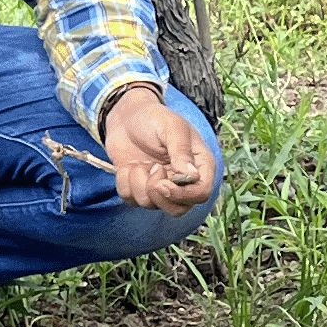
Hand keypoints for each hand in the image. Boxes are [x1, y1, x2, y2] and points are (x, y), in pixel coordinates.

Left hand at [101, 84, 214, 211]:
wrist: (125, 117)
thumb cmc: (154, 117)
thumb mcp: (172, 127)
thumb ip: (181, 151)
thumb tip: (192, 176)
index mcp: (198, 165)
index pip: (201, 193)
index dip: (184, 194)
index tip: (164, 183)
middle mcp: (182, 180)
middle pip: (179, 209)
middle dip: (160, 196)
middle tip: (150, 170)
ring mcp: (160, 186)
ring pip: (152, 205)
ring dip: (139, 183)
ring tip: (139, 163)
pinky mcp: (140, 189)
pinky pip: (131, 200)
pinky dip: (125, 183)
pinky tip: (129, 167)